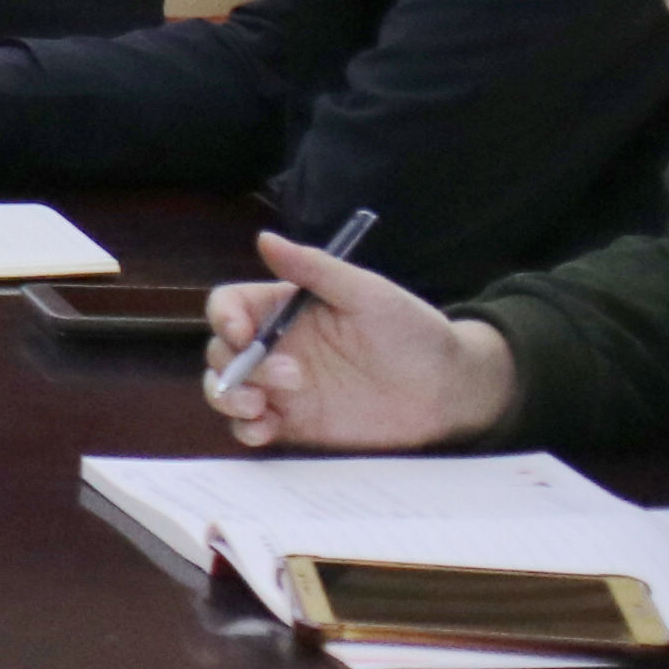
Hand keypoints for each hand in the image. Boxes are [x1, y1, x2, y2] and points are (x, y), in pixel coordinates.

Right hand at [202, 231, 516, 449]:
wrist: (448, 389)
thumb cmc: (412, 332)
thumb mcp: (367, 292)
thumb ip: (315, 268)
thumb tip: (265, 238)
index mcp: (286, 308)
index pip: (231, 306)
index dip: (224, 318)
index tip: (241, 333)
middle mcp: (277, 346)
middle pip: (221, 351)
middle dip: (236, 366)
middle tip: (288, 377)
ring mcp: (281, 388)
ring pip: (225, 391)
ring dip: (229, 398)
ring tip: (260, 408)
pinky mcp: (294, 423)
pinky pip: (250, 428)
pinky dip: (245, 430)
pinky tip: (265, 429)